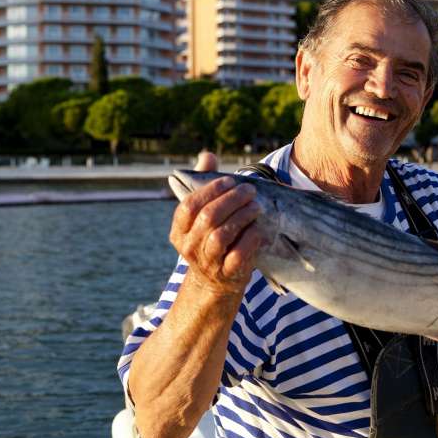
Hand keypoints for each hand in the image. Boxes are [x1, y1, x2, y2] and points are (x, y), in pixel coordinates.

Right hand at [168, 152, 260, 296]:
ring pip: (221, 236)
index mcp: (179, 230)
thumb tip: (207, 155)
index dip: (210, 190)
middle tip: (250, 190)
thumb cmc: (210, 237)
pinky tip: (257, 228)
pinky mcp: (226, 274)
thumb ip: (204, 184)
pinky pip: (238, 255)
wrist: (215, 282)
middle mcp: (189, 247)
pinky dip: (250, 239)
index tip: (230, 181)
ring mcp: (207, 262)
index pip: (189, 206)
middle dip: (232, 200)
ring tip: (256, 206)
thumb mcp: (202, 215)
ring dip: (242, 217)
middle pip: (208, 218)